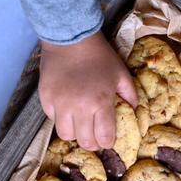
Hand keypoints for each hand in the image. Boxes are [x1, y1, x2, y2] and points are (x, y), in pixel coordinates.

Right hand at [39, 32, 137, 150]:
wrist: (71, 37)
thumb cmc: (99, 57)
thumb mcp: (121, 75)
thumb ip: (131, 96)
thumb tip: (134, 113)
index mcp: (101, 103)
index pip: (104, 139)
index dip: (108, 142)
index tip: (108, 138)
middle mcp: (79, 107)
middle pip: (85, 142)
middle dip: (93, 143)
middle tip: (95, 135)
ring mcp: (60, 104)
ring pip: (67, 136)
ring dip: (75, 133)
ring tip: (80, 124)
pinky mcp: (45, 99)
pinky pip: (53, 120)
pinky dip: (61, 120)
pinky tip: (68, 110)